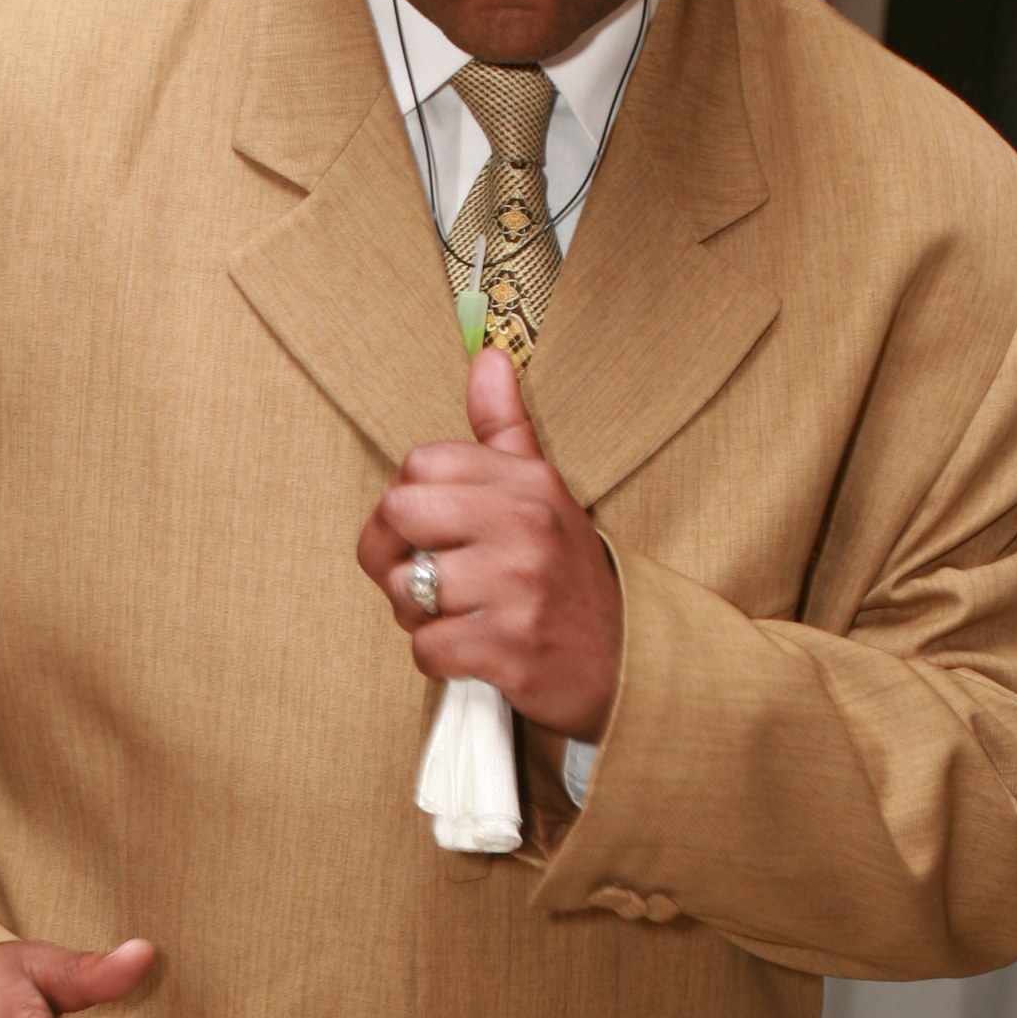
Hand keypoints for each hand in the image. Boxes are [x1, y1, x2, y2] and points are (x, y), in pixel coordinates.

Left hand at [356, 348, 622, 739]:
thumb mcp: (544, 493)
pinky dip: (438, 656)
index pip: (419, 463)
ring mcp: (518, 587)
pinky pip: (427, 646)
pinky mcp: (509, 647)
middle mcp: (524, 526)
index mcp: (526, 483)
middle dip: (391, 553)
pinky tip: (471, 649)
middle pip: (398, 513)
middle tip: (423, 575)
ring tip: (457, 615)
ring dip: (417, 613)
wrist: (625, 661)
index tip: (428, 529)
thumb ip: (504, 429)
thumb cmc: (567, 576)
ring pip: (405, 587)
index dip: (405, 501)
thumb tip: (487, 357)